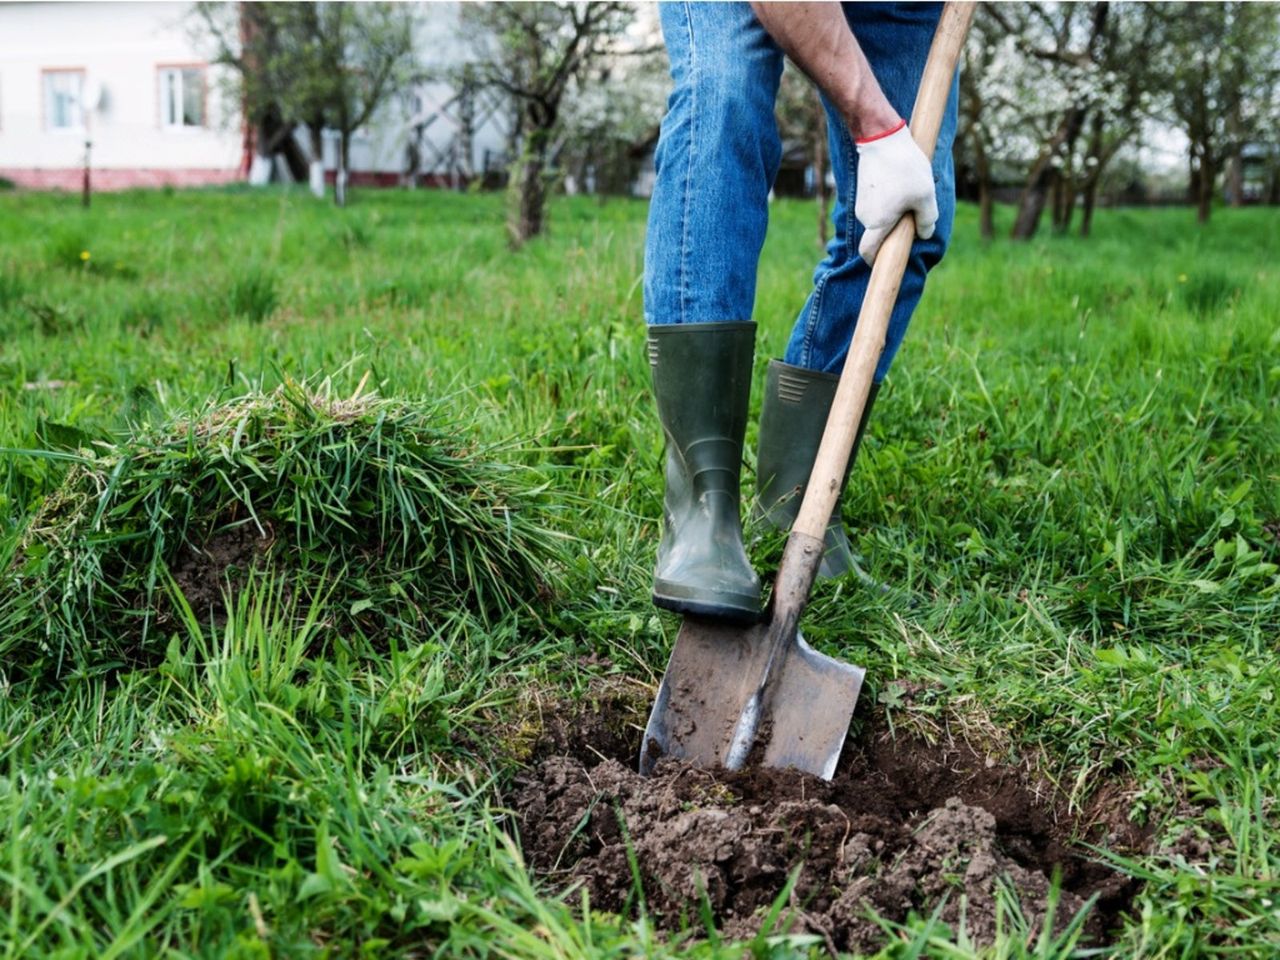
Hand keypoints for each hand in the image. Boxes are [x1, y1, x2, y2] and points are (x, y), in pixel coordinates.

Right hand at [854, 122, 937, 264]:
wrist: (881, 137)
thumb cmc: (905, 168)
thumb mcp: (926, 195)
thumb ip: (927, 220)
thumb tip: (924, 234)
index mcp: (878, 223)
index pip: (868, 252)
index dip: (875, 261)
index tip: (885, 261)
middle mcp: (865, 216)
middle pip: (878, 233)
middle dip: (894, 229)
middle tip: (913, 212)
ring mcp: (861, 202)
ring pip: (878, 217)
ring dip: (892, 212)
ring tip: (907, 190)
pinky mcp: (862, 189)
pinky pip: (875, 203)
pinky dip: (887, 200)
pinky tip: (898, 181)